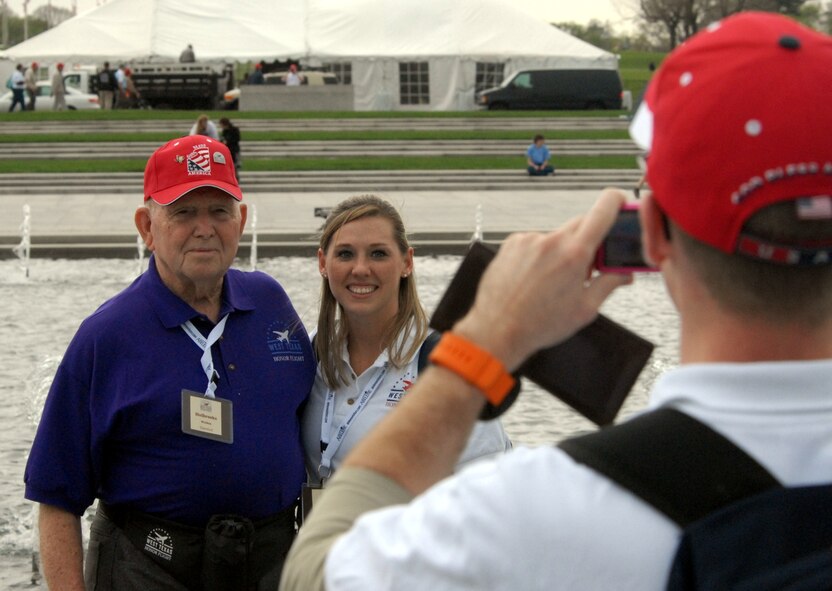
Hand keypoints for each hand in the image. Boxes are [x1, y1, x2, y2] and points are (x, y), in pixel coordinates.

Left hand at [453, 188, 632, 369]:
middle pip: (581, 224)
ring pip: (556, 237)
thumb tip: (624, 274)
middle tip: (587, 267)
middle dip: (589, 240)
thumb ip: (609, 284)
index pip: (603, 210)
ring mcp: (529, 240)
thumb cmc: (539, 324)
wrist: (497, 330)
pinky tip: (534, 279)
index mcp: (574, 254)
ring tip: (551, 282)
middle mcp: (551, 241)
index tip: (620, 202)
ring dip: (560, 252)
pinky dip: (539, 256)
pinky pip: (534, 243)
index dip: (616, 201)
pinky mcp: (511, 244)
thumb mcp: (585, 309)